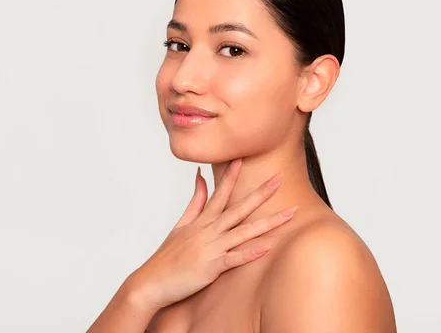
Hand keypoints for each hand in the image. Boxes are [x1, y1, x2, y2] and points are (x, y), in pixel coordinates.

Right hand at [127, 159, 296, 311]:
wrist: (151, 282)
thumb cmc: (167, 256)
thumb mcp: (180, 224)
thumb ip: (194, 201)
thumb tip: (200, 176)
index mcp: (201, 221)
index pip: (220, 193)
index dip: (231, 176)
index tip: (242, 158)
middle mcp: (208, 231)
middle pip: (239, 208)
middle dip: (261, 193)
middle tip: (279, 177)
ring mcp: (211, 248)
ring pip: (244, 232)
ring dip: (268, 222)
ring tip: (289, 213)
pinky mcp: (212, 267)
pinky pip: (235, 258)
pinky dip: (251, 252)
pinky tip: (268, 246)